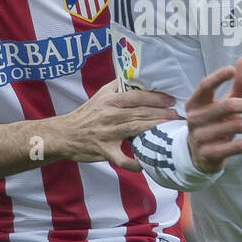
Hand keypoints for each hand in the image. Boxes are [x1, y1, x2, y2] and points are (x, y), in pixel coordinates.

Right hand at [58, 80, 178, 171]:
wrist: (64, 134)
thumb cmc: (86, 114)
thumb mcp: (100, 95)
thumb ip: (119, 86)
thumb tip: (138, 77)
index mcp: (110, 100)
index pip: (137, 96)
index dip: (156, 98)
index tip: (171, 100)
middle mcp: (109, 115)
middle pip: (140, 112)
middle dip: (162, 113)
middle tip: (177, 115)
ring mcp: (107, 133)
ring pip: (136, 130)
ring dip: (155, 129)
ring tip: (170, 129)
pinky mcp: (104, 151)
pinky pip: (121, 159)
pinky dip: (133, 163)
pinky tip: (145, 163)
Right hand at [186, 57, 241, 174]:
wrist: (199, 155)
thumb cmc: (214, 122)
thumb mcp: (223, 104)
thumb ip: (236, 85)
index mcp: (195, 102)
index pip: (205, 85)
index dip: (218, 76)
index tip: (232, 70)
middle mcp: (195, 118)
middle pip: (227, 106)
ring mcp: (200, 137)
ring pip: (235, 126)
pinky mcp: (209, 154)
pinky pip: (235, 147)